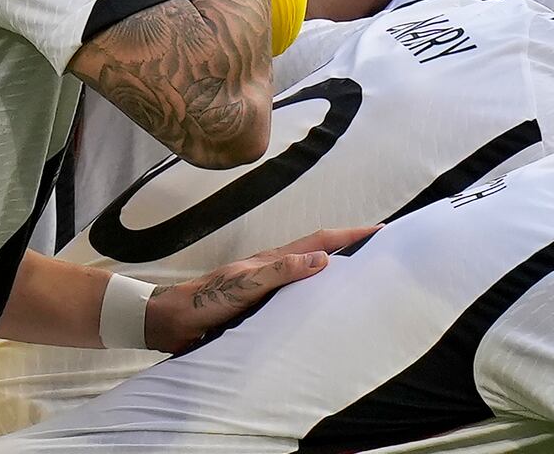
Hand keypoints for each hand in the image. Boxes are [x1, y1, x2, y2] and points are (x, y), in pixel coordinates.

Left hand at [144, 225, 378, 351]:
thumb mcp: (244, 284)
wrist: (170, 322)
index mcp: (274, 260)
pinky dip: (319, 297)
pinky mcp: (263, 308)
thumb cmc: (204, 301)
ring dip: (337, 273)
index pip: (321, 242)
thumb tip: (323, 259)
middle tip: (382, 253)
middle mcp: (276, 271)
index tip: (380, 231)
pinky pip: (300, 298)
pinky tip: (325, 311)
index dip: (351, 235)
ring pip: (312, 277)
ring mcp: (270, 289)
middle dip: (352, 250)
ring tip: (364, 280)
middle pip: (322, 254)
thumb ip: (281, 272)